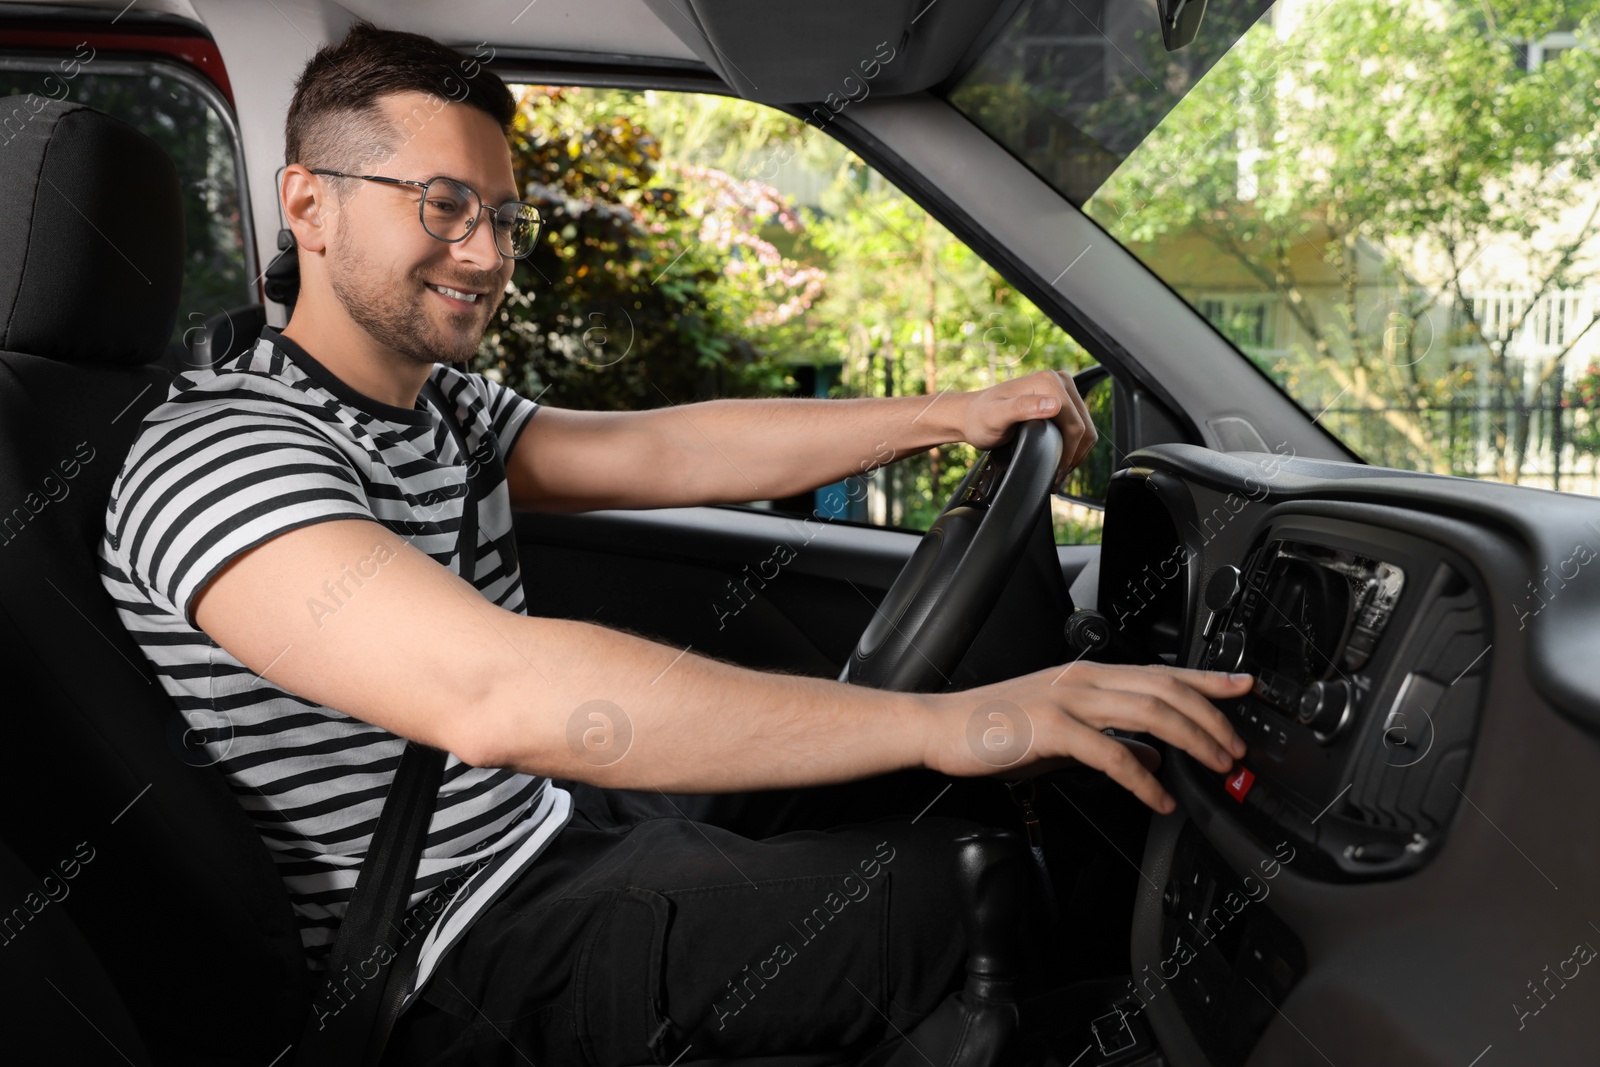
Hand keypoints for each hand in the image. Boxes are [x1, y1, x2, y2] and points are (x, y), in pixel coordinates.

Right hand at [922, 663, 1253, 812]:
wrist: (941, 728)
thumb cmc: (995, 730)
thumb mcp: (1063, 734)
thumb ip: (1110, 739)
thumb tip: (1153, 753)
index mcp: (1088, 676)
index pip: (1162, 672)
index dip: (1210, 679)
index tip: (1247, 687)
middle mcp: (1084, 680)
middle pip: (1168, 690)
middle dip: (1213, 719)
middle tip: (1238, 750)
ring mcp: (1069, 700)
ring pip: (1151, 713)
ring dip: (1194, 742)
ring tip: (1216, 769)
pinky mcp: (1053, 728)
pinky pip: (1113, 754)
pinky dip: (1144, 779)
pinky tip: (1159, 799)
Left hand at [958, 369, 1096, 489]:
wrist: (971, 416)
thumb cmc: (980, 418)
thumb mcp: (997, 416)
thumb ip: (1022, 408)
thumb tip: (1054, 404)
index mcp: (1049, 381)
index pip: (1075, 423)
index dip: (1070, 452)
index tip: (1056, 472)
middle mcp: (1059, 381)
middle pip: (1084, 425)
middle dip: (1075, 454)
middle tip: (1058, 477)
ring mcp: (1061, 390)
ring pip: (1084, 427)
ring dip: (1077, 452)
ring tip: (1059, 471)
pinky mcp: (1060, 400)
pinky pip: (1077, 425)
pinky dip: (1073, 445)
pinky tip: (1060, 458)